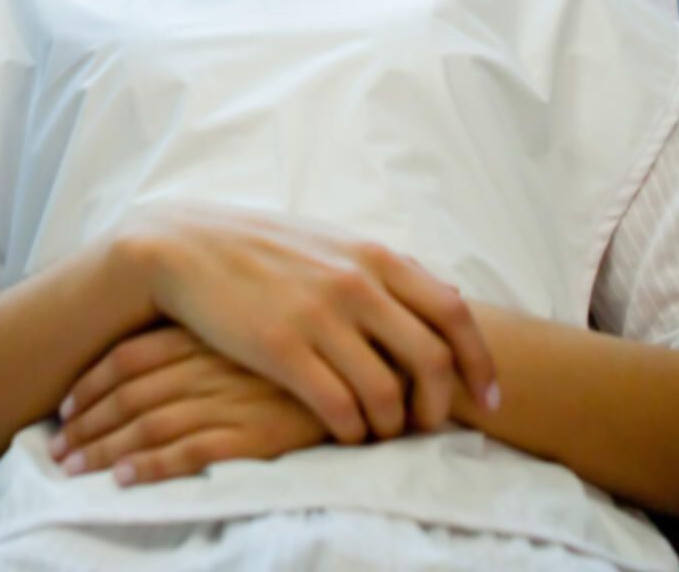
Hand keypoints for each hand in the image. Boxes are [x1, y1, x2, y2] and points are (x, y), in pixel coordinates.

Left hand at [49, 326, 323, 485]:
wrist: (369, 357)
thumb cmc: (309, 340)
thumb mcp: (255, 320)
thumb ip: (215, 330)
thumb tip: (170, 352)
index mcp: (205, 330)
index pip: (129, 355)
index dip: (92, 381)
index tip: (67, 405)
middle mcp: (208, 361)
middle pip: (129, 393)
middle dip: (87, 423)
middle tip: (57, 448)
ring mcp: (228, 396)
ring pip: (149, 423)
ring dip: (104, 449)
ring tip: (73, 469)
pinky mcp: (252, 432)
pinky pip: (189, 451)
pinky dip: (152, 466)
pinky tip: (125, 480)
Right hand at [117, 206, 496, 446]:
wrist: (189, 246)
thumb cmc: (267, 249)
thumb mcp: (335, 243)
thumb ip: (388, 272)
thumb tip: (447, 301)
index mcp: (374, 255)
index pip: (454, 313)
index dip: (480, 362)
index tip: (489, 399)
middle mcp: (355, 283)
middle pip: (432, 360)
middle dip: (440, 407)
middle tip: (427, 427)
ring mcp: (319, 315)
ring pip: (387, 394)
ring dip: (392, 428)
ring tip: (381, 433)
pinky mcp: (281, 347)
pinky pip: (338, 408)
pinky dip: (353, 432)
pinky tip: (345, 432)